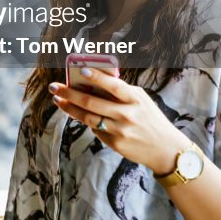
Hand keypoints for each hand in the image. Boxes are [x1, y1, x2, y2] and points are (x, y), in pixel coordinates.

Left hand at [49, 69, 187, 174]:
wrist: (166, 149)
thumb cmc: (150, 118)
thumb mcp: (141, 100)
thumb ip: (121, 92)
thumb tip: (93, 83)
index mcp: (135, 99)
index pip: (113, 85)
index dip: (97, 77)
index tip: (80, 69)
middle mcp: (127, 115)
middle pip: (92, 103)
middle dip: (70, 93)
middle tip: (54, 87)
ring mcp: (120, 131)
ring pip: (88, 118)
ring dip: (70, 108)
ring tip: (58, 100)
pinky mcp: (115, 144)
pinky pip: (96, 129)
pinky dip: (86, 120)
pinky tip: (77, 113)